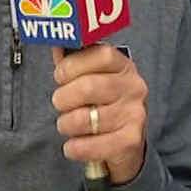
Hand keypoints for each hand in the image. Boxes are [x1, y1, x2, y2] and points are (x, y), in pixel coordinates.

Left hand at [50, 45, 148, 184]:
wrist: (127, 144)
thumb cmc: (105, 106)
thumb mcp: (93, 79)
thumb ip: (73, 62)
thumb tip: (56, 43)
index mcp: (124, 67)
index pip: (101, 54)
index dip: (74, 64)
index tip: (60, 75)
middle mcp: (133, 88)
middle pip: (88, 86)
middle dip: (63, 97)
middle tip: (61, 103)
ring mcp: (134, 114)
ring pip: (84, 119)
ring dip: (66, 124)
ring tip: (69, 124)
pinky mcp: (129, 141)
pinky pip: (89, 145)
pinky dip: (74, 147)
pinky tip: (74, 144)